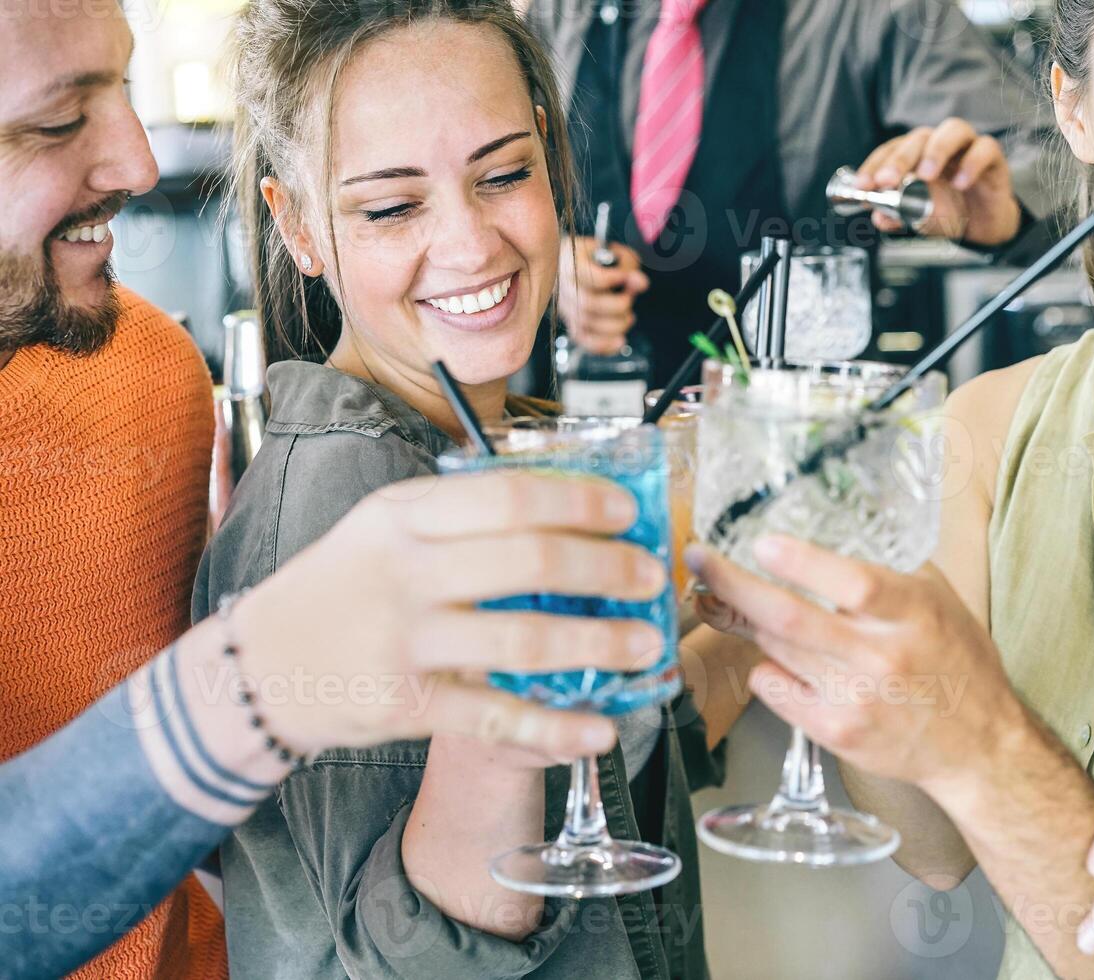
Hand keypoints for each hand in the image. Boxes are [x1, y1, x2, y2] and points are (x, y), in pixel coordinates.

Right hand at [233, 470, 668, 761]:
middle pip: (530, 560)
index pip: (510, 495)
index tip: (629, 512)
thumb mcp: (385, 528)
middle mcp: (406, 572)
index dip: (581, 502)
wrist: (256, 667)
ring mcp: (405, 641)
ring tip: (645, 645)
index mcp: (404, 515)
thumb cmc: (340, 586)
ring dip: (600, 642)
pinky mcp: (407, 706)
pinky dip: (556, 726)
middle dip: (607, 568)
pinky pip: (498, 717)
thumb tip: (568, 508)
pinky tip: (600, 727)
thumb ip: (462, 515)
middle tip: (651, 577)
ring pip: (525, 638)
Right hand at [557, 236, 649, 354]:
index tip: (628, 278)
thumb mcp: (616, 253)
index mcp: (571, 261)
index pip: (589, 276)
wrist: (581, 264)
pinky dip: (603, 345)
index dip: (613, 280)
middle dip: (617, 305)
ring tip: (628, 317)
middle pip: (587, 304)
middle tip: (630, 298)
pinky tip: (620, 341)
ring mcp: (566, 306)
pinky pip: (583, 340)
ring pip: (585, 324)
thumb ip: (628, 266)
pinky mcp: (572, 322)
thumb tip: (640, 283)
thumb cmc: (600, 258)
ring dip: (615, 325)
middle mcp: (564, 285)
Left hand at [684, 535, 1018, 791]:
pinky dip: (764, 667)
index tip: (763, 544)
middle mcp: (882, 657)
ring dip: (746, 621)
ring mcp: (855, 700)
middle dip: (734, 584)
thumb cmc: (959, 664)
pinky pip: (774, 690)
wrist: (978, 747)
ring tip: (729, 601)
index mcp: (913, 614)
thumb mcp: (939, 600)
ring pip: (775, 648)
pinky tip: (776, 658)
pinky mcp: (836, 732)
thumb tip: (830, 531)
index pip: (852, 583)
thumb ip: (889, 569)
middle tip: (700, 559)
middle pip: (791, 618)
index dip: (802, 563)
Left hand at [856, 118, 1021, 245]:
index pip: (891, 150)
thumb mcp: (919, 218)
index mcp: (915, 154)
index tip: (863, 185)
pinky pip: (984, 148)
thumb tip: (879, 218)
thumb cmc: (950, 211)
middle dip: (900, 159)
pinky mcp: (992, 156)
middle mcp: (938, 144)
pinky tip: (961, 184)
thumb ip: (898, 216)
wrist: (983, 227)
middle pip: (919, 138)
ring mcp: (966, 146)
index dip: (874, 166)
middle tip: (887, 180)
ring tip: (926, 176)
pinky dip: (972, 164)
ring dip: (936, 151)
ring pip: (952, 130)